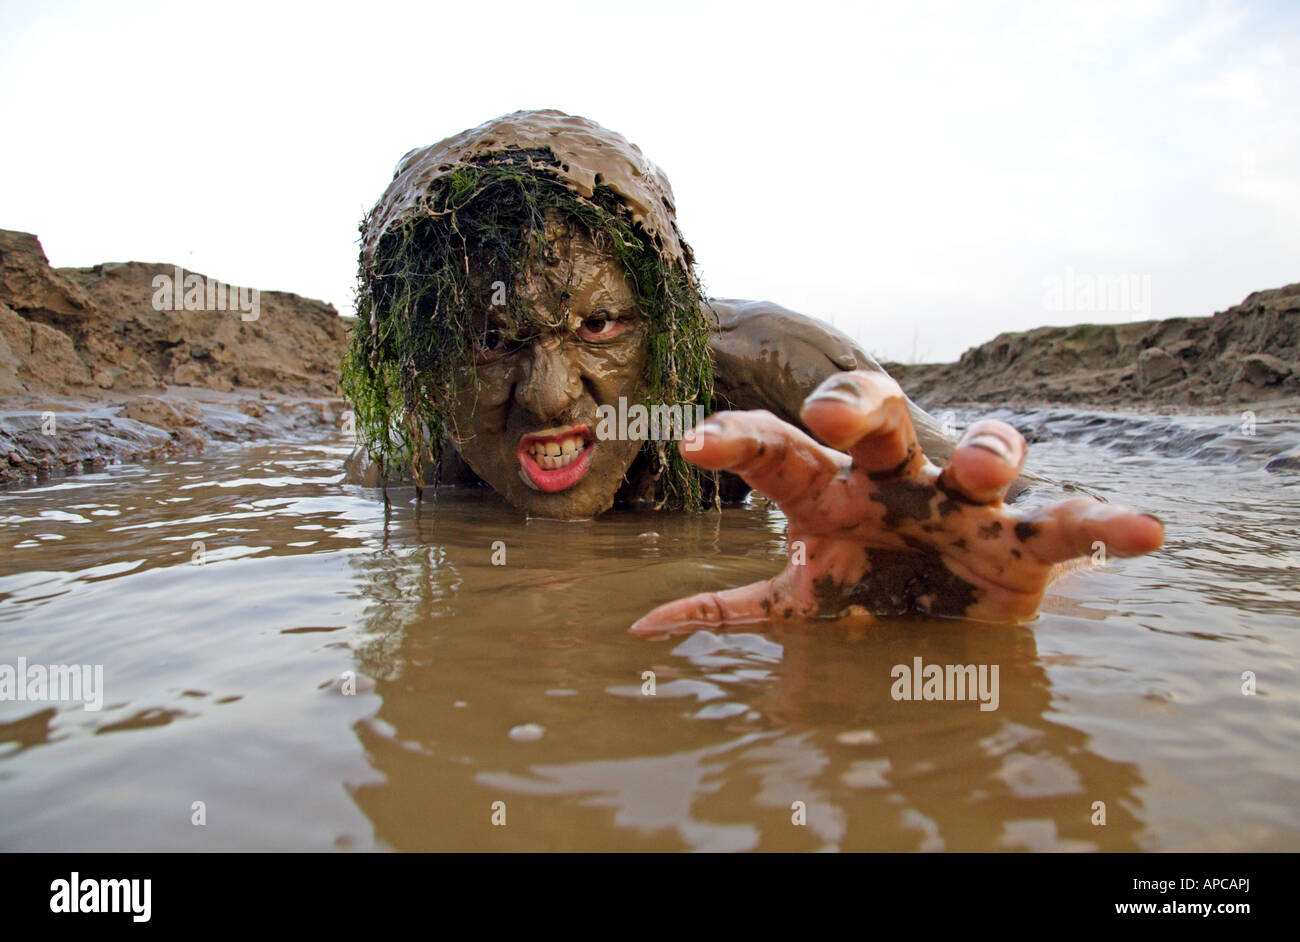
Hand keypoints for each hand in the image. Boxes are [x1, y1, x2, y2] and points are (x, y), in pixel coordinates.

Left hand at [630, 371, 1163, 636]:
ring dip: (979, 452)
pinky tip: (1144, 534)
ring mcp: (964, 503)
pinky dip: (1103, 525)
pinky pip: (1066, 522)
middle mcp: (897, 479)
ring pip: (979, 449)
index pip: (780, 448)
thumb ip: (731, 608)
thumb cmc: (868, 587)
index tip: (692, 441)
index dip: (739, 438)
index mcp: (832, 491)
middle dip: (856, 402)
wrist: (949, 615)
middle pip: (879, 411)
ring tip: (973, 475)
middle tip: (829, 416)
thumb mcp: (801, 599)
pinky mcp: (1025, 540)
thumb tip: (642, 627)